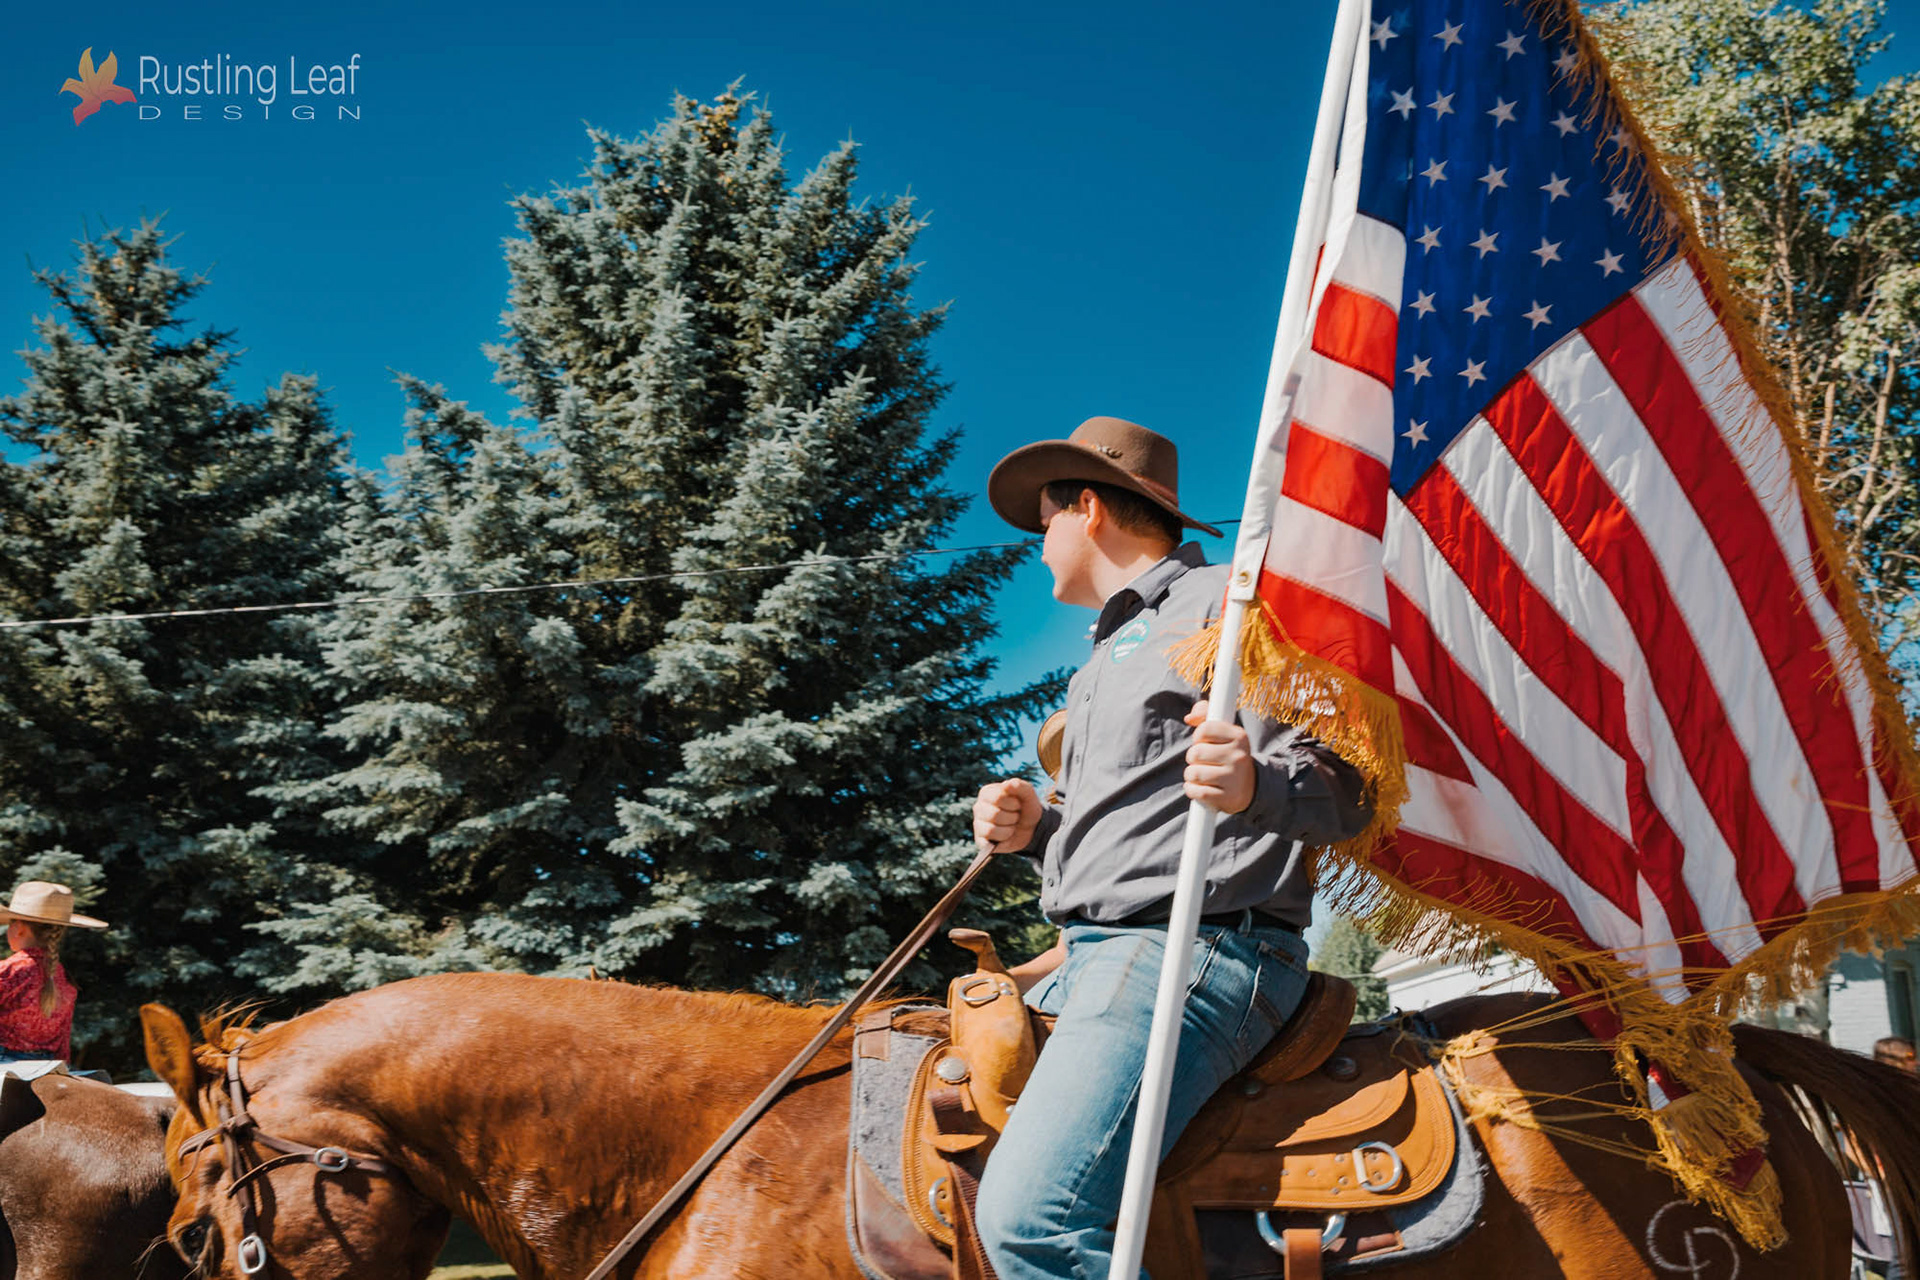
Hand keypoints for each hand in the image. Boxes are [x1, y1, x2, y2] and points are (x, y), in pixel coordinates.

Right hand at [973, 778, 1041, 852]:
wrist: (1031, 829)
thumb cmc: (1026, 809)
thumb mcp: (1028, 795)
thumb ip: (1020, 786)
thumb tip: (1007, 784)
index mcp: (987, 792)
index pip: (997, 797)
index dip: (1013, 803)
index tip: (1018, 804)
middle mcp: (979, 807)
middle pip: (995, 815)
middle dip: (1012, 817)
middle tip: (1015, 816)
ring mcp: (978, 824)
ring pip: (991, 829)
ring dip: (1009, 829)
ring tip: (1011, 825)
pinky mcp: (980, 840)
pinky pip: (988, 843)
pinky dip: (1002, 839)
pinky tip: (1005, 836)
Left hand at [1183, 699, 1254, 814]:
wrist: (1250, 787)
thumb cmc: (1229, 755)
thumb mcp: (1224, 733)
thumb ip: (1205, 716)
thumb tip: (1189, 718)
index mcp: (1239, 736)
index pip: (1204, 729)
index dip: (1198, 737)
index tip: (1204, 742)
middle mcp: (1239, 756)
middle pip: (1195, 752)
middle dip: (1193, 758)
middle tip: (1202, 761)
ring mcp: (1234, 778)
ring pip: (1193, 773)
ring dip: (1191, 776)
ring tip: (1201, 775)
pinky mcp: (1228, 797)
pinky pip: (1196, 792)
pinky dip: (1192, 790)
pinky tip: (1200, 788)